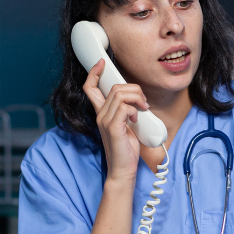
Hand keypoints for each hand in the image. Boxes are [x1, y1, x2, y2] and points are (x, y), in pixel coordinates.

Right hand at [82, 58, 147, 184]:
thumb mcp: (127, 125)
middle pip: (114, 87)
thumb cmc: (126, 149)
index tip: (101, 63)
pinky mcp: (113, 128)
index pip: (89, 88)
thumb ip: (127, 110)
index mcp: (102, 113)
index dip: (93, 73)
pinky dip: (134, 110)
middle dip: (133, 89)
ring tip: (143, 109)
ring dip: (137, 98)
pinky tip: (136, 119)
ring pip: (120, 94)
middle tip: (143, 102)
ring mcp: (105, 121)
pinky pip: (124, 107)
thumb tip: (138, 98)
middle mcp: (100, 115)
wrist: (123, 170)